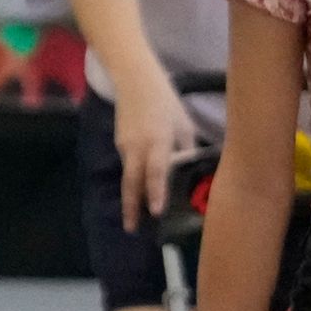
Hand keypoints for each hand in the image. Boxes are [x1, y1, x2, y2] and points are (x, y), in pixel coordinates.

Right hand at [112, 78, 199, 230]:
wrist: (134, 81)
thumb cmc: (166, 102)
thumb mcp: (183, 124)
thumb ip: (186, 150)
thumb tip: (191, 172)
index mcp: (159, 140)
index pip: (157, 171)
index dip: (156, 192)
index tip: (156, 212)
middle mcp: (138, 146)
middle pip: (132, 182)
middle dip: (131, 207)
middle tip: (132, 228)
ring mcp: (126, 146)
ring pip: (129, 176)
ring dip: (132, 197)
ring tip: (136, 217)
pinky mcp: (120, 144)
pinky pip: (129, 166)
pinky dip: (134, 180)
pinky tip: (141, 190)